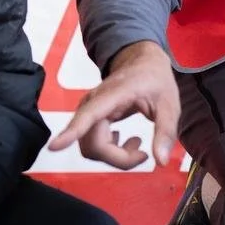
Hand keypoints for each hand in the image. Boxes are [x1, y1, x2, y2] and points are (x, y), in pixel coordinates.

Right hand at [48, 40, 179, 169]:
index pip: (88, 116)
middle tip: (144, 153)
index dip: (71, 133)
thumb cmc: (156, 81)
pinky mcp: (88, 118)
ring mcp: (88, 111)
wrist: (142, 63)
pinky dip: (110, 151)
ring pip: (91, 148)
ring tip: (137, 144)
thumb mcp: (170, 105)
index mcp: (112, 95)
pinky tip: (125, 141)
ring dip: (115, 156)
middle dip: (119, 158)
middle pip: (93, 145)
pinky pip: (92, 144)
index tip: (54, 146)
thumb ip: (165, 132)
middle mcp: (93, 103)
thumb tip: (160, 162)